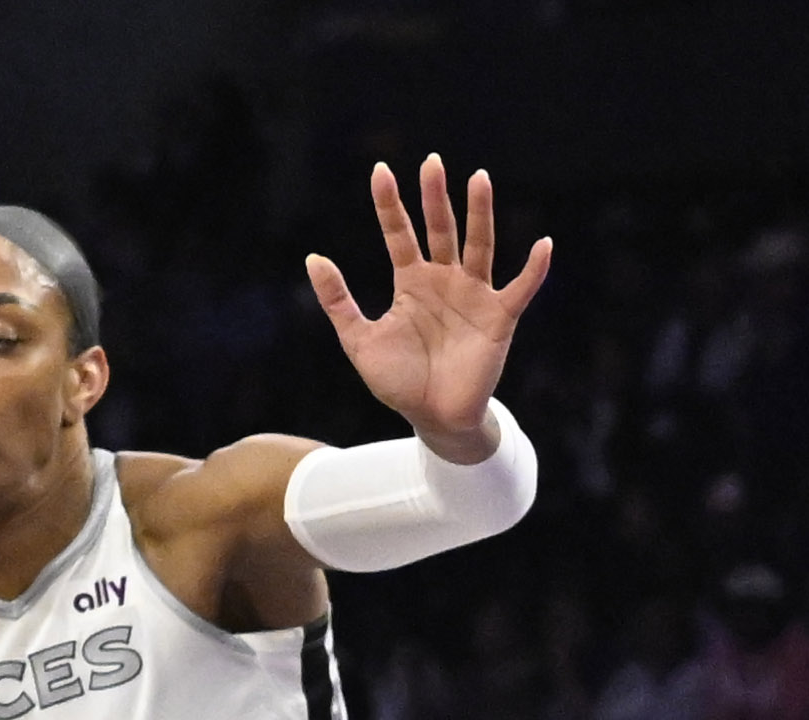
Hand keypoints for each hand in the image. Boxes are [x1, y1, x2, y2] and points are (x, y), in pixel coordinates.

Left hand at [306, 157, 550, 460]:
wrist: (433, 419)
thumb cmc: (399, 381)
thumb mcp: (359, 341)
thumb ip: (337, 302)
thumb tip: (313, 257)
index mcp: (412, 283)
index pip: (400, 235)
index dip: (390, 206)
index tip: (380, 171)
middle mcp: (445, 280)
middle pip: (441, 229)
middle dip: (435, 197)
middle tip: (430, 162)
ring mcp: (474, 295)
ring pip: (479, 245)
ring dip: (480, 214)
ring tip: (478, 179)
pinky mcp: (498, 318)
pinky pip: (520, 288)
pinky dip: (533, 269)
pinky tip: (543, 246)